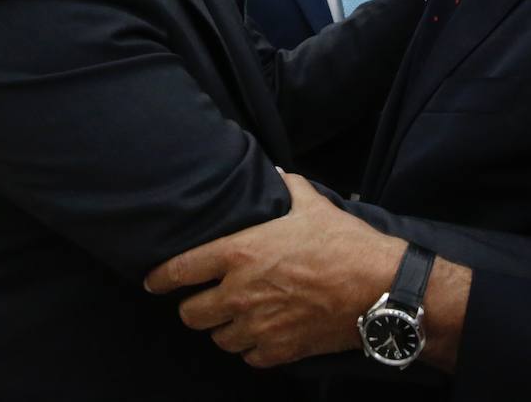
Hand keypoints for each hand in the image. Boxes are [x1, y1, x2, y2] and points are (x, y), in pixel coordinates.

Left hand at [145, 173, 404, 367]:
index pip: (179, 271)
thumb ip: (286, 187)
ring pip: (218, 338)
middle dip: (195, 306)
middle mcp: (239, 293)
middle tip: (207, 299)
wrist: (378, 288)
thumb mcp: (311, 204)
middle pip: (190, 314)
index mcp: (238, 253)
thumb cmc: (343, 243)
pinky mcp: (278, 350)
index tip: (153, 282)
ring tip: (238, 317)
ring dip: (224, 328)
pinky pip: (248, 356)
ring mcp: (257, 325)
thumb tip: (276, 173)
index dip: (160, 278)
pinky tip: (263, 333)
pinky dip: (251, 347)